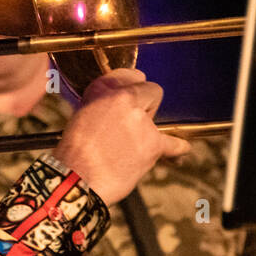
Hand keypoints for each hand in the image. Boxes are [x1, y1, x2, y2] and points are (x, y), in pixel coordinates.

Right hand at [52, 68, 189, 204]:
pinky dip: (176, 148)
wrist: (76, 179)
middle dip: (146, 106)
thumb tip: (121, 108)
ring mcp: (140, 120)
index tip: (135, 98)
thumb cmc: (74, 154)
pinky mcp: (153, 143)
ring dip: (148, 132)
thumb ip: (103, 105)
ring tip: (130, 151)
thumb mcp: (82, 117)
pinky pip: (173, 143)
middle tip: (129, 127)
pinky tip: (180, 149)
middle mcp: (122, 98)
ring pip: (158, 121)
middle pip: (152, 92)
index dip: (134, 89)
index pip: (131, 75)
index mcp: (102, 89)